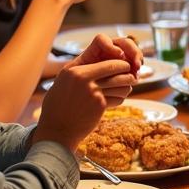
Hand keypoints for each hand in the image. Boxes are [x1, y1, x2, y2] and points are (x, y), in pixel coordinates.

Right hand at [35, 35, 139, 149]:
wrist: (57, 129)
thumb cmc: (60, 103)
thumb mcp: (66, 80)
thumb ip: (82, 68)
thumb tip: (103, 59)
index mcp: (75, 70)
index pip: (108, 63)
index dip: (121, 64)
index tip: (124, 67)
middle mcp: (84, 79)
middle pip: (118, 70)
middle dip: (128, 74)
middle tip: (132, 77)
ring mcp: (93, 93)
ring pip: (122, 85)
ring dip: (126, 87)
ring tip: (125, 89)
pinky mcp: (99, 106)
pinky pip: (118, 98)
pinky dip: (119, 99)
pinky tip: (115, 100)